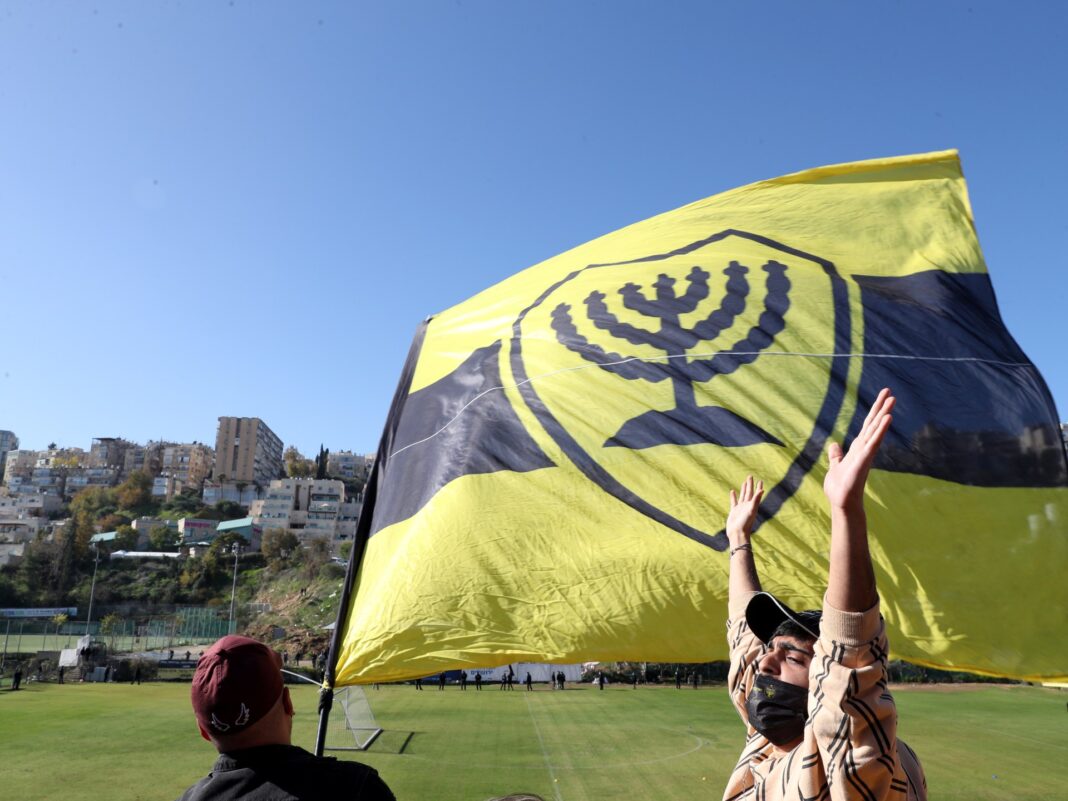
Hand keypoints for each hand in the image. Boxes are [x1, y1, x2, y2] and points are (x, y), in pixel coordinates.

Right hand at [726, 475, 763, 545]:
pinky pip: (734, 501)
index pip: (756, 493)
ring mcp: (740, 508)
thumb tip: (762, 490)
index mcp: (752, 505)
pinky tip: (732, 491)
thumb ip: (756, 500)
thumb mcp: (751, 510)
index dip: (758, 487)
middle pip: (749, 493)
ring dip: (743, 489)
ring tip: (744, 482)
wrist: (737, 533)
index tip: (760, 480)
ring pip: (742, 496)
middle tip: (750, 476)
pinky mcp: (734, 511)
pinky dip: (733, 496)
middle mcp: (747, 506)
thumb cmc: (746, 523)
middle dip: (750, 485)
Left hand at [823, 388, 894, 510]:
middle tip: (890, 391)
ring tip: (892, 400)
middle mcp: (864, 448)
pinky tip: (887, 418)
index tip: (882, 398)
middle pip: (873, 424)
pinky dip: (880, 430)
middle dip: (881, 407)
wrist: (842, 502)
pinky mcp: (864, 459)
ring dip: (884, 415)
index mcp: (857, 448)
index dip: (874, 412)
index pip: (867, 426)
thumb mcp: (835, 466)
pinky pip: (874, 442)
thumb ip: (836, 456)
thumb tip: (834, 445)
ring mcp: (866, 453)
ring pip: (876, 430)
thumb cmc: (840, 487)